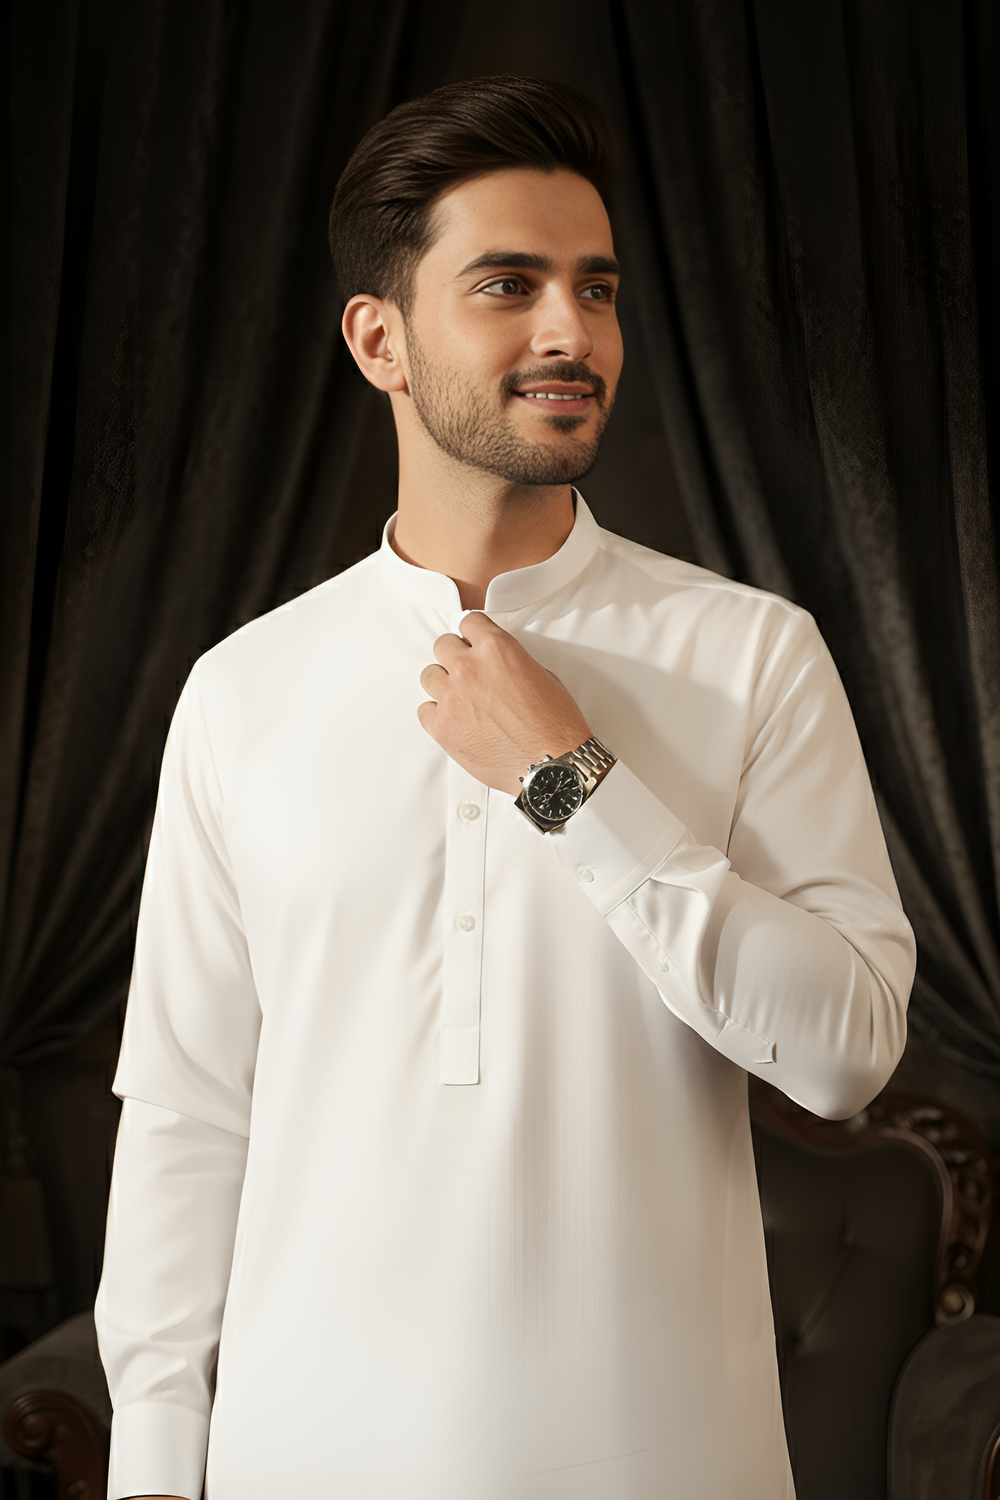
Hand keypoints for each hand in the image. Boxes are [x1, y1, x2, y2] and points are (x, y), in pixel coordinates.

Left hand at [418, 612, 590, 794]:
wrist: (553, 765)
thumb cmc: (555, 725)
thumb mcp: (542, 675)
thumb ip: (510, 661)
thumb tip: (495, 663)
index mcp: (497, 649)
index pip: (469, 622)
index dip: (473, 635)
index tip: (474, 644)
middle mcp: (469, 668)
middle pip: (443, 646)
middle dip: (456, 657)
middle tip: (469, 674)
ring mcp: (452, 698)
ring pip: (429, 676)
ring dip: (444, 685)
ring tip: (463, 701)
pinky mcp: (442, 728)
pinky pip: (424, 711)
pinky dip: (437, 715)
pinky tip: (456, 722)